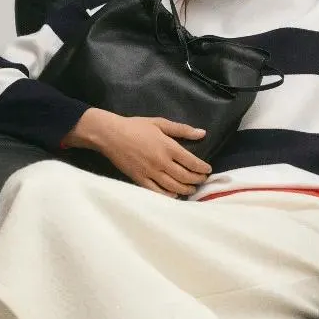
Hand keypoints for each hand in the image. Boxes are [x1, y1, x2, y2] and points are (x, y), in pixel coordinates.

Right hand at [69, 111, 212, 196]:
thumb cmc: (136, 126)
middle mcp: (161, 162)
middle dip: (197, 180)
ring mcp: (150, 173)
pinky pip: (157, 192)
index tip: (208, 170)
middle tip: (202, 180)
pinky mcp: (140, 180)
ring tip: (192, 189)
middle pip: (185, 177)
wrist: (110, 135)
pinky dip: (168, 196)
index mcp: (168, 147)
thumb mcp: (160, 123)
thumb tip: (202, 134)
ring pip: (174, 187)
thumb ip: (182, 130)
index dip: (202, 168)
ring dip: (186, 190)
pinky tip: (175, 195)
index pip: (192, 162)